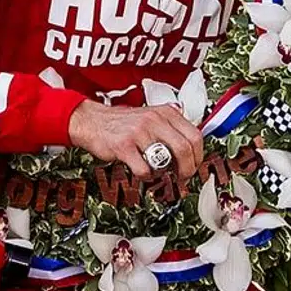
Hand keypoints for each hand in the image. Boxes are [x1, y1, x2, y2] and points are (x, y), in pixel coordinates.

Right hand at [67, 101, 203, 178]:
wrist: (92, 121)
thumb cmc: (123, 122)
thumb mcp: (152, 116)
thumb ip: (171, 127)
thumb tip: (192, 147)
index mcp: (166, 112)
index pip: (195, 135)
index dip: (198, 156)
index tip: (195, 165)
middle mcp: (155, 120)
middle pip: (185, 148)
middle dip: (189, 168)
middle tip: (183, 177)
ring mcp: (140, 132)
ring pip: (167, 159)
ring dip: (166, 173)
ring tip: (160, 174)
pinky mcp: (124, 146)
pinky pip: (144, 169)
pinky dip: (146, 176)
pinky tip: (142, 172)